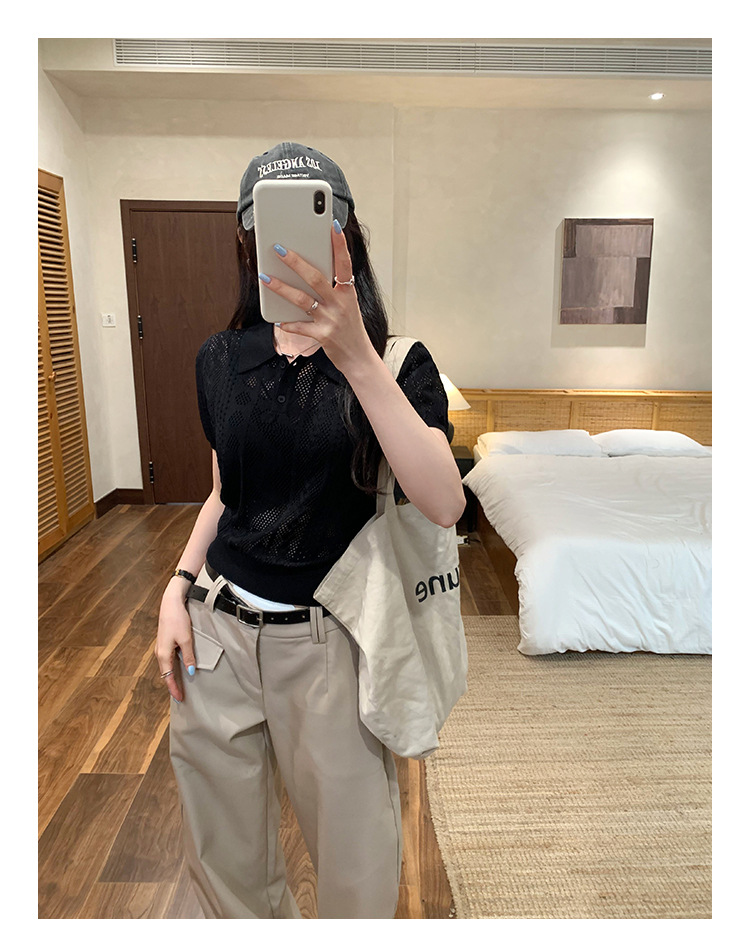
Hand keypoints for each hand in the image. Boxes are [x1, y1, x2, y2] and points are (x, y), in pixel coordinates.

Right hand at [155, 588, 196, 702]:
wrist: (170, 603)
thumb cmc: (177, 620)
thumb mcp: (186, 639)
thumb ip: (188, 657)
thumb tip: (190, 672)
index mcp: (163, 654)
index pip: (168, 677)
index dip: (174, 689)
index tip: (180, 698)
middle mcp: (159, 653)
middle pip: (166, 674)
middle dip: (172, 685)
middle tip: (181, 696)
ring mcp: (161, 647)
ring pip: (166, 667)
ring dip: (172, 677)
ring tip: (180, 685)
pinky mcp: (164, 642)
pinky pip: (168, 660)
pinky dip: (172, 668)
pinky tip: (179, 668)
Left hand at [259, 223, 376, 374]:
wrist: (358, 358)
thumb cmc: (350, 329)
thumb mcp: (347, 305)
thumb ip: (333, 289)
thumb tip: (309, 271)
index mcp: (348, 293)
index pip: (344, 264)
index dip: (340, 245)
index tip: (332, 226)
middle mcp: (340, 304)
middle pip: (315, 278)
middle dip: (296, 262)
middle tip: (279, 248)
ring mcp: (331, 320)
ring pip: (302, 299)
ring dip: (282, 288)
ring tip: (265, 278)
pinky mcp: (322, 336)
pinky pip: (300, 327)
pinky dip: (288, 323)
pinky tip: (278, 319)